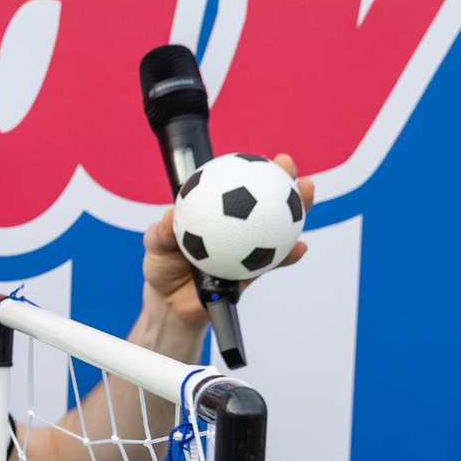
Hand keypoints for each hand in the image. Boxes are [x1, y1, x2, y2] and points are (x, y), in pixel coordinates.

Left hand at [140, 151, 314, 329]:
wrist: (172, 304)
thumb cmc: (164, 266)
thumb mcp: (156, 247)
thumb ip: (162, 233)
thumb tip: (170, 216)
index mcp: (219, 213)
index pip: (240, 185)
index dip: (255, 169)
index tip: (264, 156)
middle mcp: (239, 227)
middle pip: (268, 200)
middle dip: (285, 180)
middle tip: (289, 168)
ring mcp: (251, 248)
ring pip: (280, 227)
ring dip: (298, 210)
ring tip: (304, 195)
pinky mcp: (256, 271)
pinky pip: (276, 262)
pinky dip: (289, 255)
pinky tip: (299, 249)